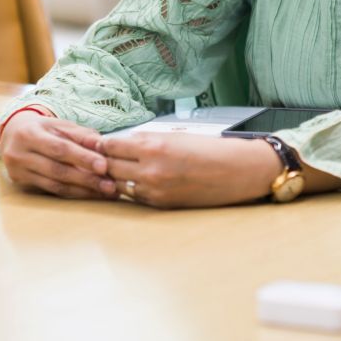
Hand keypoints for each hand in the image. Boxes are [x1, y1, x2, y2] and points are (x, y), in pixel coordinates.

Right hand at [0, 112, 116, 200]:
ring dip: (83, 190)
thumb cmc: (44, 129)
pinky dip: (73, 193)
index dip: (82, 158)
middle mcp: (19, 154)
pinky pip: (51, 190)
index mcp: (29, 134)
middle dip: (86, 179)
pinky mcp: (20, 183)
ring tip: (106, 193)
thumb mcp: (61, 125)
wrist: (13, 134)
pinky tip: (91, 194)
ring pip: (54, 184)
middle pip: (57, 170)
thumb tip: (104, 145)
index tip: (104, 166)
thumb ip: (82, 135)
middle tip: (110, 186)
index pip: (59, 149)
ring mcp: (18, 171)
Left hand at [100, 131, 280, 209]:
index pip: (111, 145)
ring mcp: (154, 189)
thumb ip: (149, 140)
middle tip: (101, 158)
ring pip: (117, 184)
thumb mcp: (176, 136)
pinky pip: (134, 196)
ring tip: (117, 171)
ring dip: (115, 178)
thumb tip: (125, 143)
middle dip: (104, 161)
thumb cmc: (211, 150)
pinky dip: (131, 189)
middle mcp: (150, 169)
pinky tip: (134, 182)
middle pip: (109, 166)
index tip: (101, 143)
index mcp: (154, 146)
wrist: (238, 171)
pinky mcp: (161, 204)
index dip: (103, 144)